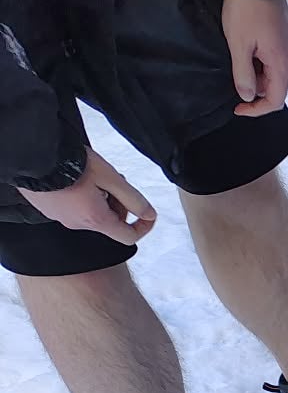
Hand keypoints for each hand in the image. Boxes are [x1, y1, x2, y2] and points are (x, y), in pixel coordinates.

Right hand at [17, 149, 156, 244]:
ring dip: (101, 199)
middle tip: (114, 183)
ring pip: (92, 214)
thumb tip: (150, 214)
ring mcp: (61, 217)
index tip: (147, 213)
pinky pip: (74, 208)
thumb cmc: (71, 164)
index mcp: (96, 220)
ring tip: (94, 177)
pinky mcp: (49, 209)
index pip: (129, 237)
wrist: (32, 156)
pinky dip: (83, 198)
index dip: (143, 226)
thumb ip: (133, 198)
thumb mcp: (110, 178)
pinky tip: (77, 179)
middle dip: (119, 205)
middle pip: (110, 223)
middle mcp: (78, 224)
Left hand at [220, 0, 287, 115]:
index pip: (275, 101)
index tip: (237, 108)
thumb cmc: (247, 11)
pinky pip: (274, 60)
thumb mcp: (238, 44)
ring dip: (255, 72)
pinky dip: (260, 61)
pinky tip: (246, 46)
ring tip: (237, 53)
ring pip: (272, 73)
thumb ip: (243, 74)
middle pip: (274, 87)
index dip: (256, 109)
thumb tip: (247, 96)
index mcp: (282, 65)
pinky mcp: (286, 40)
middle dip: (253, 87)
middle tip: (232, 70)